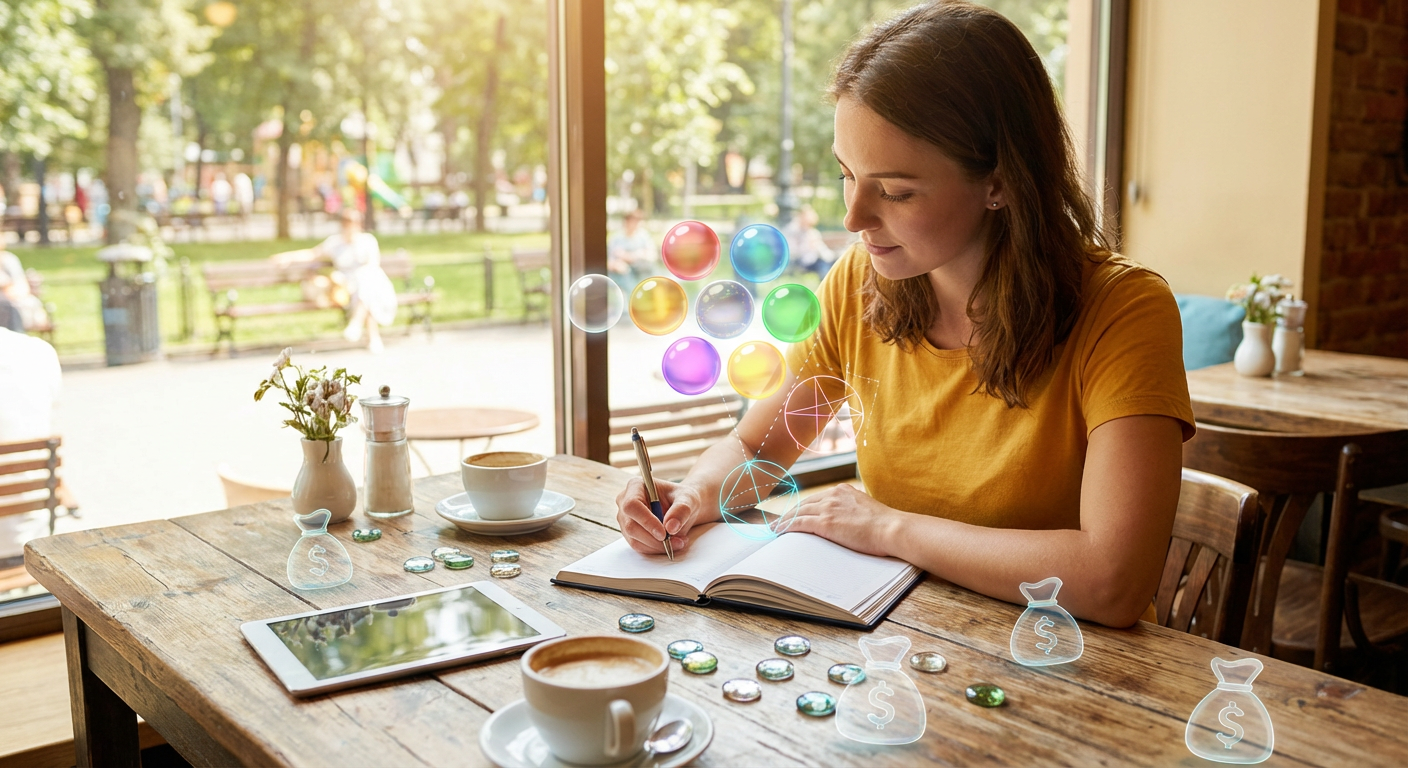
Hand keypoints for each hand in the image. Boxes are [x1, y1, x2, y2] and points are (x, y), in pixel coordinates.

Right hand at [615, 478, 705, 555]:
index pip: (632, 505)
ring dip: (657, 546)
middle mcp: (625, 501)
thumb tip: (670, 527)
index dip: (646, 521)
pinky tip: (671, 544)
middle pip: (631, 525)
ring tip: (679, 542)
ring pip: (635, 539)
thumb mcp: (688, 499)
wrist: (682, 508)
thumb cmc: (683, 499)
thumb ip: (681, 510)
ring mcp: (625, 519)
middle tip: (677, 542)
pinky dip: (656, 549)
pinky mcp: (630, 533)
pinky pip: (639, 546)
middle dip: (654, 538)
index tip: (663, 534)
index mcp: (636, 486)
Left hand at [785, 484, 902, 556]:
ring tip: (774, 528)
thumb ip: (853, 510)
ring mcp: (829, 508)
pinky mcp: (826, 522)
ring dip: (784, 521)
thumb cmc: (885, 525)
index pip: (816, 498)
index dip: (803, 507)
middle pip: (804, 503)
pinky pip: (799, 523)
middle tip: (779, 521)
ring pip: (798, 512)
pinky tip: (778, 532)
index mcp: (843, 491)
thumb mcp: (866, 510)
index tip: (795, 513)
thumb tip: (847, 520)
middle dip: (790, 513)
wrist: (892, 529)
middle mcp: (833, 495)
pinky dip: (786, 527)